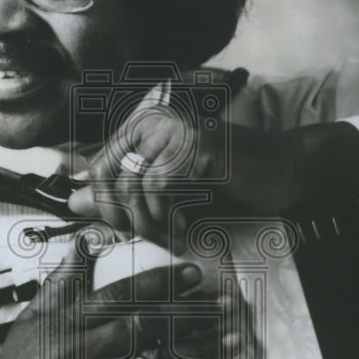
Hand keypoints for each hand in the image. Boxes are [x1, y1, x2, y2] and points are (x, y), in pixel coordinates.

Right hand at [0, 233, 235, 358]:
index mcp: (66, 322)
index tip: (190, 274)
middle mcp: (80, 350)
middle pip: (144, 323)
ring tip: (230, 337)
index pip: (120, 294)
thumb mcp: (31, 320)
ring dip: (197, 348)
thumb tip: (86, 240)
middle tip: (223, 302)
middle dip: (189, 311)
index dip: (160, 282)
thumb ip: (63, 280)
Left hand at [67, 110, 303, 247]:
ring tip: (173, 238)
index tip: (124, 231)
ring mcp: (176, 128)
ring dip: (150, 225)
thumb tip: (72, 203)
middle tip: (150, 239)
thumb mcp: (169, 192)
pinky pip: (159, 191)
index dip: (104, 205)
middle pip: (110, 177)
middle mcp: (155, 119)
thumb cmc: (230, 182)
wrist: (285, 170)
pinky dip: (168, 219)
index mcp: (145, 124)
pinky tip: (186, 230)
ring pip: (134, 188)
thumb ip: (122, 195)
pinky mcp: (195, 144)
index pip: (99, 166)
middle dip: (124, 219)